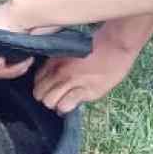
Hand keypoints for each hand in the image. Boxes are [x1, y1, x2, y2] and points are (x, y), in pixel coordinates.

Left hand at [33, 14, 152, 113]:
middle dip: (47, 97)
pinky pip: (65, 106)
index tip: (50, 88)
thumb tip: (49, 76)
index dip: (42, 87)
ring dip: (56, 104)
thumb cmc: (95, 47)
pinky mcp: (86, 91)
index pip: (36, 81)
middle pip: (39, 94)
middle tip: (58, 96)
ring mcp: (72, 82)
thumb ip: (56, 62)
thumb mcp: (68, 50)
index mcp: (54, 60)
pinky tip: (73, 103)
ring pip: (49, 102)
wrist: (115, 45)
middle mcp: (59, 71)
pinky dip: (66, 107)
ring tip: (65, 100)